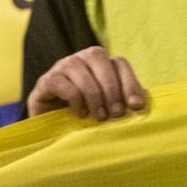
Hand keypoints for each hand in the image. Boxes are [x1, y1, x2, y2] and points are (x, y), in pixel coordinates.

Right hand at [27, 46, 147, 120]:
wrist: (53, 128)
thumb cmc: (87, 115)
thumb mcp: (109, 107)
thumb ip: (125, 101)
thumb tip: (140, 104)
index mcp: (99, 62)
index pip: (119, 62)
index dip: (130, 83)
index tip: (136, 107)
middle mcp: (80, 58)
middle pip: (100, 59)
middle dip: (112, 90)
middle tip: (115, 114)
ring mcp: (61, 66)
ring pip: (81, 72)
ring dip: (94, 98)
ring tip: (98, 118)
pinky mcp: (46, 80)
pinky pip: (64, 86)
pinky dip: (76, 102)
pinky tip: (79, 114)